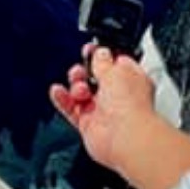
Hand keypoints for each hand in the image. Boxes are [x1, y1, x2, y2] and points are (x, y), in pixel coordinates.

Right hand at [48, 43, 158, 170]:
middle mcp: (118, 96)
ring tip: (79, 88)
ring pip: (81, 93)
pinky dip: (63, 100)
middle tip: (82, 70)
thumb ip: (102, 60)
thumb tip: (99, 53)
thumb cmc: (131, 106)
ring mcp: (103, 111)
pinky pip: (71, 109)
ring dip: (75, 86)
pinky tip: (58, 91)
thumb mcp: (115, 70)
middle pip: (94, 77)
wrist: (125, 137)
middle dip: (84, 71)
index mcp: (131, 79)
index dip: (102, 56)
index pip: (115, 63)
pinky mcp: (89, 124)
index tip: (92, 51)